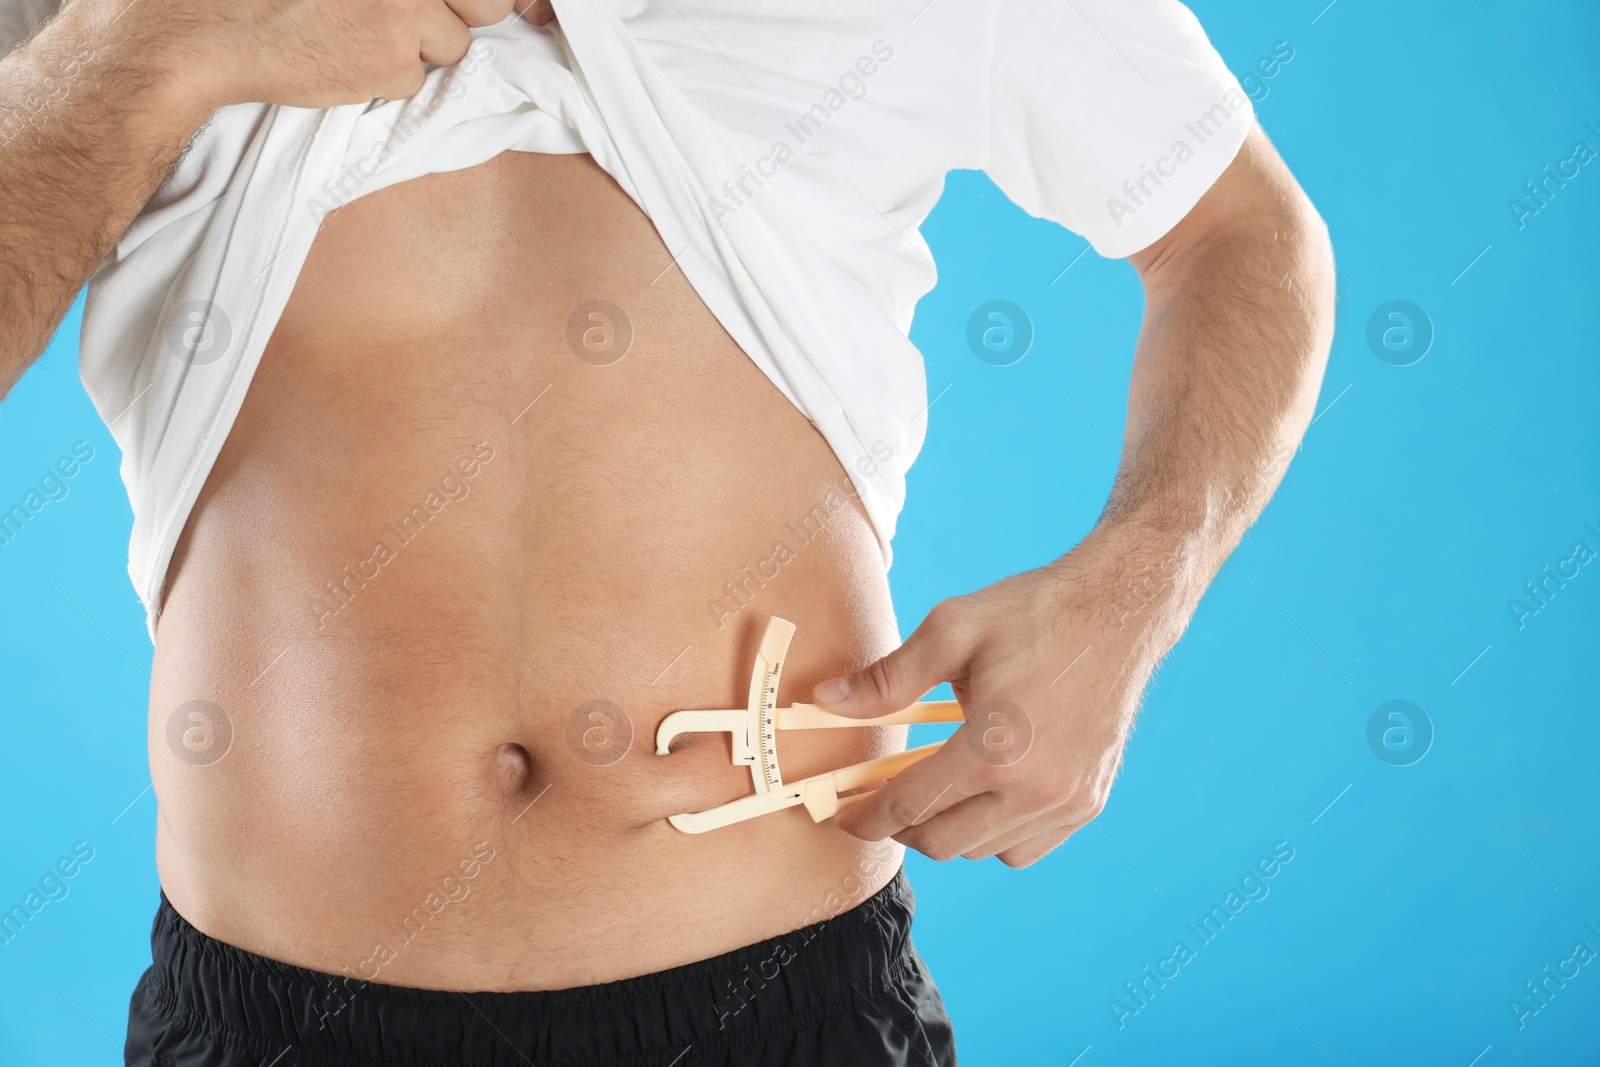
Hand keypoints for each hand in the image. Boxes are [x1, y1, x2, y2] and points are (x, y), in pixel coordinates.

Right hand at [107, 0, 554, 113]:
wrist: (205, 28)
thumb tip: (439, 1)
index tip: (501, 8)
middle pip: (487, 1)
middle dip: (461, 11)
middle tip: (409, 12)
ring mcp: (405, 13)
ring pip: (455, 44)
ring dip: (420, 46)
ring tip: (360, 30)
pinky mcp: (393, 62)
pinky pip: (418, 80)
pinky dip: (388, 77)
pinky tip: (343, 57)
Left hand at [810, 525, 1193, 867]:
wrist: (1119, 610)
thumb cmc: (1034, 613)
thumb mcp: (951, 630)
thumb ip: (887, 678)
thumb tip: (824, 700)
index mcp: (994, 747)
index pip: (909, 806)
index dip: (865, 817)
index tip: (842, 816)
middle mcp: (1034, 787)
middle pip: (943, 843)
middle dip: (900, 829)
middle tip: (880, 802)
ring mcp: (1067, 801)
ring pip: (985, 850)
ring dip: (948, 830)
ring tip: (931, 792)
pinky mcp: (1088, 802)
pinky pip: (1026, 847)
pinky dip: (994, 835)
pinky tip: (983, 796)